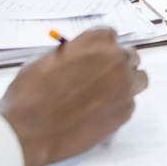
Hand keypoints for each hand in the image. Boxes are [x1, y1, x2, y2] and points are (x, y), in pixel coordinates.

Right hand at [0, 28, 147, 165]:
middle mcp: (116, 58)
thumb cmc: (31, 94)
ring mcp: (125, 85)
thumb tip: (80, 57)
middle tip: (102, 77)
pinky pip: (130, 103)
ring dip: (126, 83)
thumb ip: (73, 54)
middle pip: (128, 55)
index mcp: (97, 40)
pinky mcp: (126, 110)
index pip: (110, 34)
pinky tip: (97, 113)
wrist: (28, 130)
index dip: (102, 47)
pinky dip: (118, 106)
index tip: (97, 55)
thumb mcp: (48, 59)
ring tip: (104, 95)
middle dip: (116, 64)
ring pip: (138, 78)